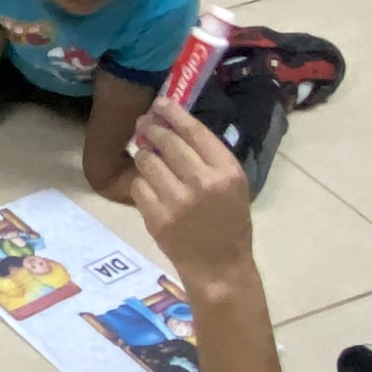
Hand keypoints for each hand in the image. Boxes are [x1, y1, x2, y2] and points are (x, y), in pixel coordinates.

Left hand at [124, 100, 257, 295]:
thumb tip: (176, 126)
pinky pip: (138, 186)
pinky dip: (141, 184)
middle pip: (167, 142)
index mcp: (226, 171)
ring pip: (147, 161)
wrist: (219, 267)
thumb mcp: (234, 185)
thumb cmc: (229, 223)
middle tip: (144, 123)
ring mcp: (177, 201)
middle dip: (151, 128)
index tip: (160, 103)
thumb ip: (210, 157)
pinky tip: (149, 187)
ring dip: (144, 155)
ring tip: (148, 157)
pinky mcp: (157, 218)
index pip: (195, 131)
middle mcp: (202, 183)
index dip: (174, 113)